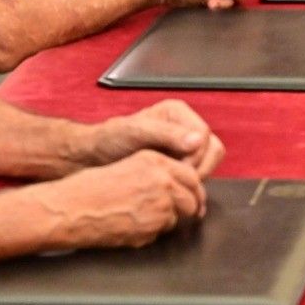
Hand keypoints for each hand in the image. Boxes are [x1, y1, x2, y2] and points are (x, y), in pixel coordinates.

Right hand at [39, 149, 206, 247]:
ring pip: (178, 218)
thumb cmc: (90, 187)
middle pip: (193, 199)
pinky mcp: (152, 227)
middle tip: (187, 215)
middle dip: (190, 208)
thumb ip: (157, 172)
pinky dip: (151, 232)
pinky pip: (161, 233)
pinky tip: (130, 226)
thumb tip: (179, 186)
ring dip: (168, 220)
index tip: (195, 197)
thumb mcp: (128, 166)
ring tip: (142, 217)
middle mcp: (162, 180)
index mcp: (156, 161)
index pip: (191, 176)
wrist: (70, 208)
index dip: (195, 190)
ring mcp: (160, 205)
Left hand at [87, 99, 224, 177]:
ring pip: (209, 163)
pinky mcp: (180, 163)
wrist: (92, 158)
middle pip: (213, 149)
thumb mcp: (134, 132)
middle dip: (198, 168)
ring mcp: (184, 146)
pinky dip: (190, 184)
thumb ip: (166, 134)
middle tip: (175, 178)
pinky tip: (173, 191)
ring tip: (171, 183)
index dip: (194, 157)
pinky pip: (199, 174)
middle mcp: (185, 127)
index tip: (174, 169)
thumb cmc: (108, 141)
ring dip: (195, 177)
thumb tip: (199, 140)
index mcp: (177, 113)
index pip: (205, 136)